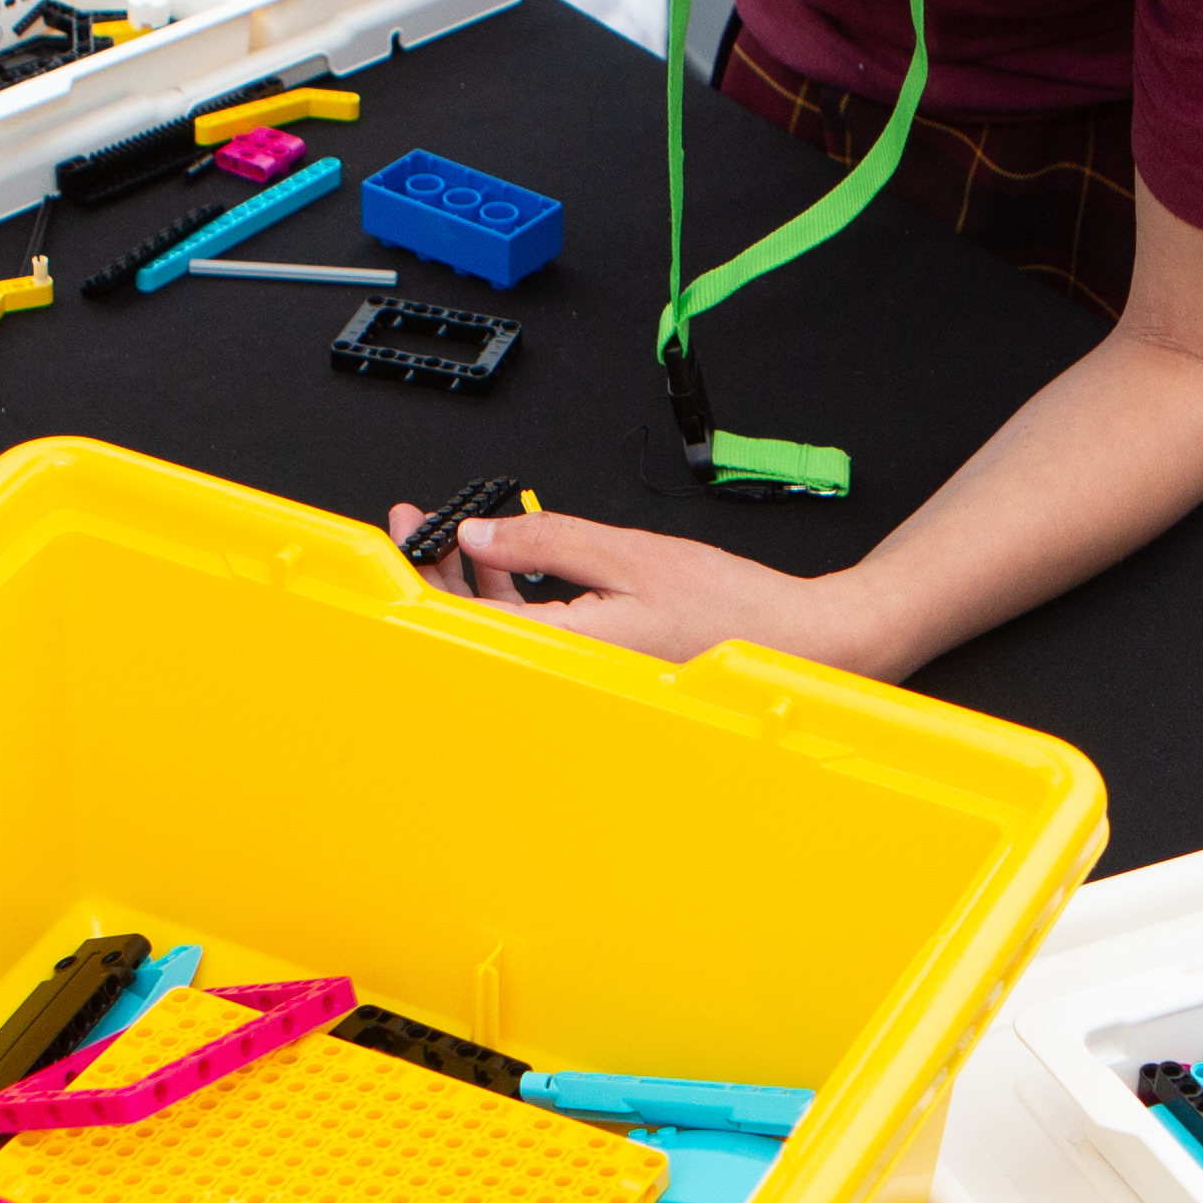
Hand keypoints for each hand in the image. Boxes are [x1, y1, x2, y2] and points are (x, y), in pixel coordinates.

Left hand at [385, 501, 903, 676]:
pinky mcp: (595, 666)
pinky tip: (510, 562)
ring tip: (460, 535)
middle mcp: (568, 671)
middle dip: (443, 572)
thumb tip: (484, 532)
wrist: (791, 644)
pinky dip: (516, 597)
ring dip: (477, 581)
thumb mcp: (630, 555)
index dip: (429, 571)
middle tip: (419, 528)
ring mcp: (580, 673)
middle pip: (477, 626)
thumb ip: (548, 542)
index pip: (470, 614)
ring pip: (505, 628)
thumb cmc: (729, 611)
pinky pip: (536, 632)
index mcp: (568, 646)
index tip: (411, 533)